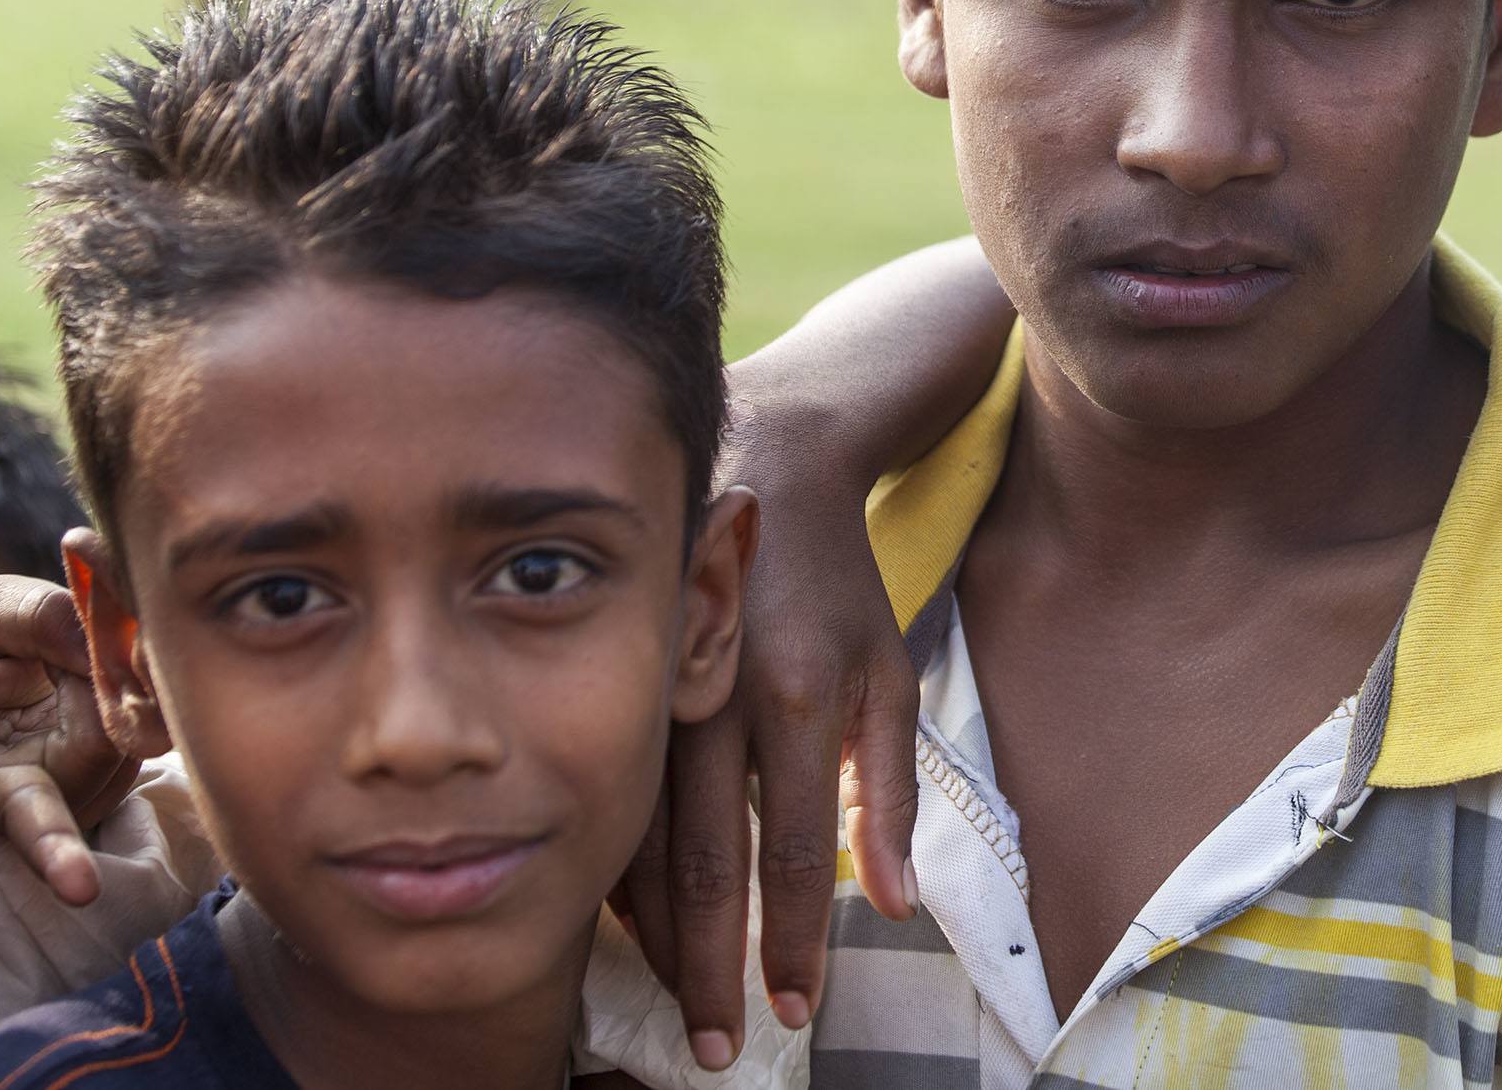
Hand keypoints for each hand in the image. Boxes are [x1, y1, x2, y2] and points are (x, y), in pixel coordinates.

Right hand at [0, 573, 139, 902]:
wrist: (41, 671)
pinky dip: (142, 707)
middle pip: (28, 821)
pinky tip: (115, 697)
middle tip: (81, 890)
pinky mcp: (101, 796)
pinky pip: (141, 744)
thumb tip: (95, 650)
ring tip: (83, 671)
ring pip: (109, 751)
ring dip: (115, 698)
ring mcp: (52, 799)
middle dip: (54, 851)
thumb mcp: (2, 609)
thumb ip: (40, 615)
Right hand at [612, 470, 920, 1068]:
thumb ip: (890, 790)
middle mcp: (713, 697)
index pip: (790, 850)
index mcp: (791, 695)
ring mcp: (654, 692)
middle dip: (710, 967)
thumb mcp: (886, 673)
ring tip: (679, 1005)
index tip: (793, 1013)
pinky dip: (615, 875)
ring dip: (657, 937)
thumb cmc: (837, 585)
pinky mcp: (619, 689)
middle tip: (718, 1046)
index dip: (789, 941)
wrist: (764, 469)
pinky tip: (627, 931)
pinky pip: (607, 803)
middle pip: (702, 864)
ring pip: (640, 843)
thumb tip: (895, 906)